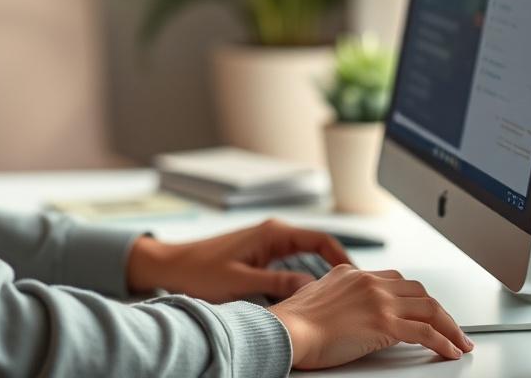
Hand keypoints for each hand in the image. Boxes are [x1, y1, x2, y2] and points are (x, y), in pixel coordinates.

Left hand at [126, 219, 350, 302]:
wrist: (171, 266)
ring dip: (322, 273)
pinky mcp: (261, 253)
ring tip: (339, 297)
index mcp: (273, 232)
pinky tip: (311, 296)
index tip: (359, 279)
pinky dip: (305, 276)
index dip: (344, 258)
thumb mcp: (242, 282)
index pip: (321, 239)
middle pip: (319, 247)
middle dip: (338, 268)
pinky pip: (293, 262)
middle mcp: (273, 232)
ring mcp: (267, 242)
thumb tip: (314, 288)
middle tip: (356, 292)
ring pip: (307, 256)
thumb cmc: (200, 271)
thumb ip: (279, 283)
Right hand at [268, 264, 473, 369]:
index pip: (394, 280)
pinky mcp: (384, 324)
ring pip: (429, 308)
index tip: (423, 309)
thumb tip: (344, 309)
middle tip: (448, 325)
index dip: (413, 297)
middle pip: (417, 291)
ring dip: (449, 326)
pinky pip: (426, 333)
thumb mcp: (315, 295)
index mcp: (352, 273)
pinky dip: (444, 342)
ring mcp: (378, 301)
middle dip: (437, 309)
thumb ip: (336, 295)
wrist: (288, 330)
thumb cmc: (294, 321)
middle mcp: (368, 282)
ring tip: (459, 341)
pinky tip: (450, 351)